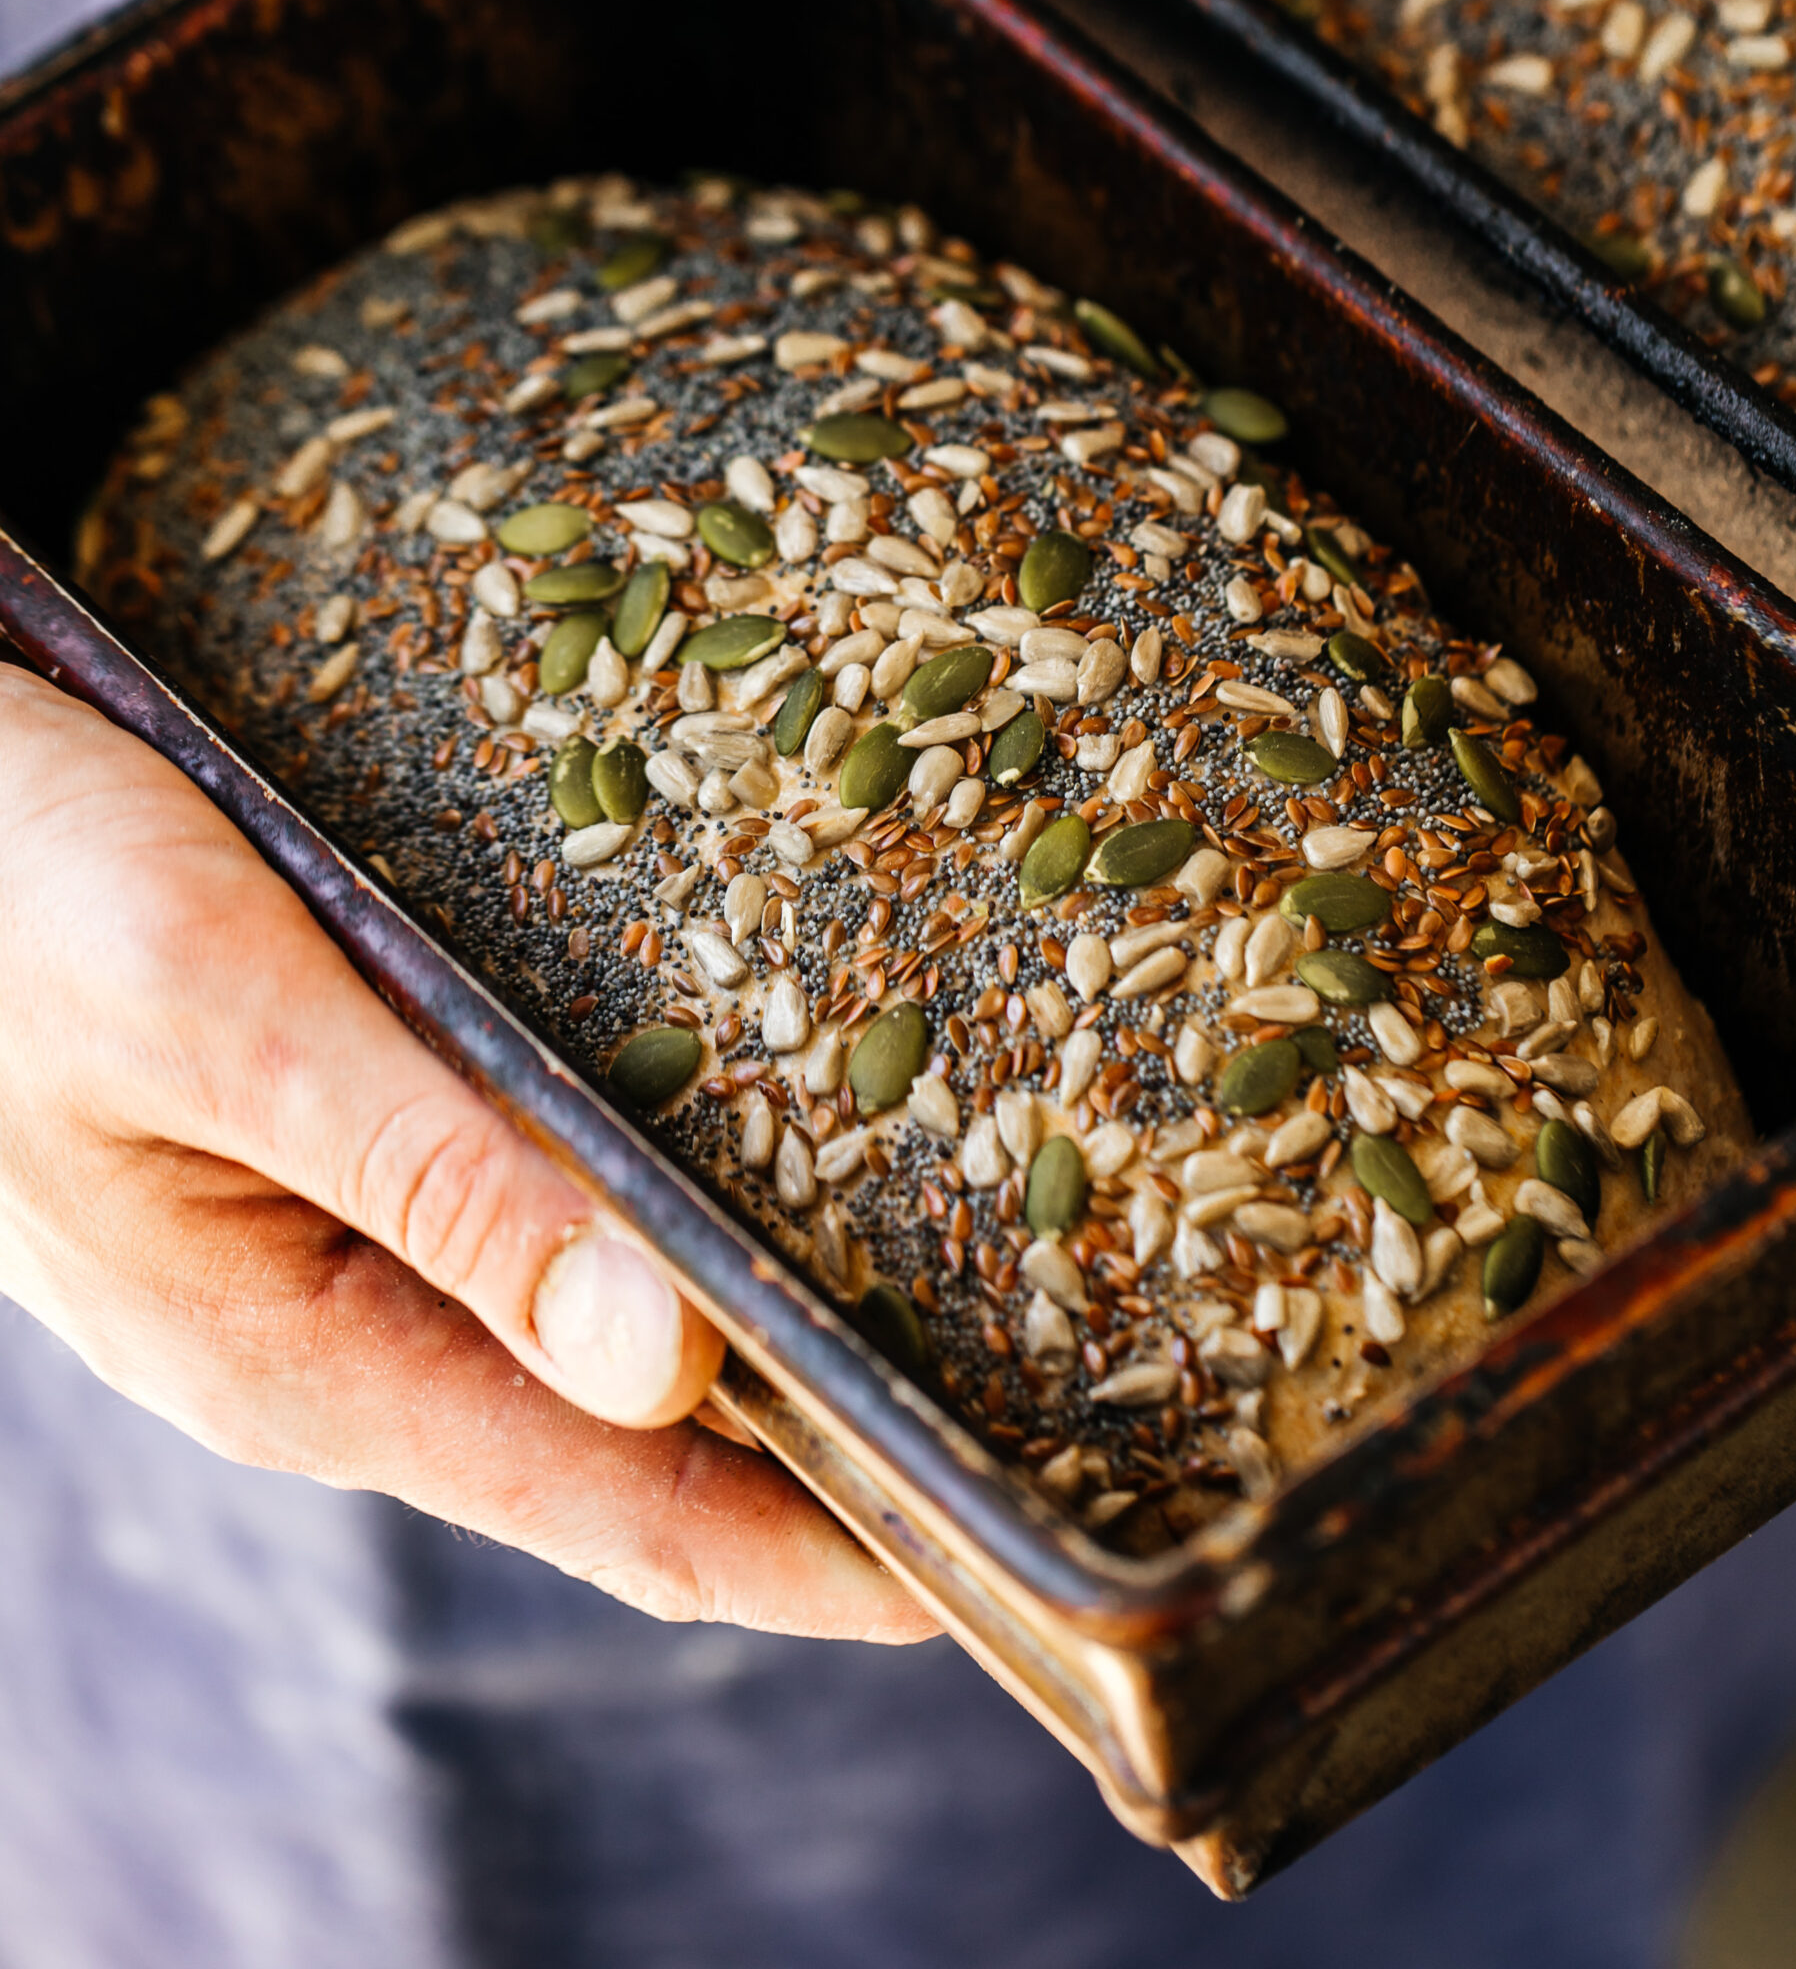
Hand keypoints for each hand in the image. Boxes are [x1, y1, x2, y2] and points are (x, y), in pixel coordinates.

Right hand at [0, 666, 932, 1641]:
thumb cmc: (26, 897)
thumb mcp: (228, 1024)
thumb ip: (443, 1186)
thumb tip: (670, 1364)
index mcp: (304, 1359)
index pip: (617, 1514)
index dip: (819, 1561)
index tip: (997, 1560)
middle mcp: (338, 1348)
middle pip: (629, 1462)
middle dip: (824, 1474)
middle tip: (1031, 1434)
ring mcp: (336, 1273)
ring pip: (594, 1361)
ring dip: (761, 1364)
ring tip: (948, 1329)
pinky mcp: (339, 1187)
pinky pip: (539, 1258)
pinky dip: (670, 1257)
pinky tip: (761, 1198)